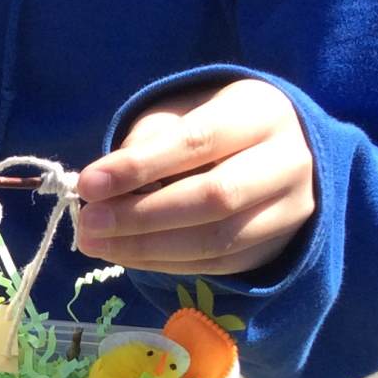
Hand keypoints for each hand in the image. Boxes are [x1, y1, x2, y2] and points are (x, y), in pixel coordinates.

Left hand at [76, 78, 315, 275]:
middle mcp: (288, 162)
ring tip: (96, 243)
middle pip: (214, 197)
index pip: (198, 141)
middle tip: (89, 224)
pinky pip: (216, 265)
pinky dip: (164, 264)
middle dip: (142, 215)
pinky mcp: (276, 248)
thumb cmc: (213, 127)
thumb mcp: (182, 113)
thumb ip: (149, 140)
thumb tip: (109, 189)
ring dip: (147, 248)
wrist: (274, 155)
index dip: (140, 166)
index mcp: (262, 112)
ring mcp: (288, 210)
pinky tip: (125, 255)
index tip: (89, 184)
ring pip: (216, 240)